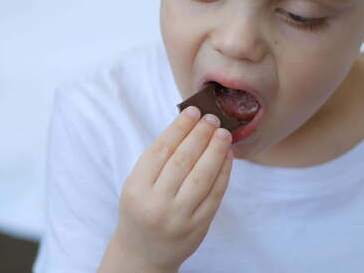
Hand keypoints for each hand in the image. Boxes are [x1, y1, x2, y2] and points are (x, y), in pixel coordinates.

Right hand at [110, 106, 232, 271]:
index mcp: (136, 188)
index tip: (192, 111)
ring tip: (223, 133)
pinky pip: (215, 194)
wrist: (143, 252)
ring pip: (202, 176)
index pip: (161, 150)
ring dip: (215, 150)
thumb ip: (158, 160)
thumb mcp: (136, 185)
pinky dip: (223, 172)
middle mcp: (157, 203)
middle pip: (183, 160)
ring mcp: (179, 217)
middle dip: (200, 134)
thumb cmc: (140, 210)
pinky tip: (227, 156)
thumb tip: (189, 127)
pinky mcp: (198, 227)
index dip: (179, 128)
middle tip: (212, 117)